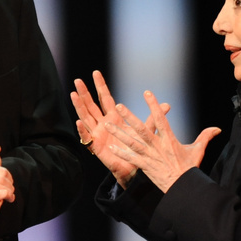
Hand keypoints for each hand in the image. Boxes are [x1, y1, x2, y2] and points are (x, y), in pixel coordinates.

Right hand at [71, 70, 168, 187]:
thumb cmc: (138, 149)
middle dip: (84, 93)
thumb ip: (154, 117)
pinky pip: (87, 138)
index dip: (100, 86)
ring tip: (73, 94)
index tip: (96, 72)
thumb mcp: (146, 130)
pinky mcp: (96, 147)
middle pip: (91, 105)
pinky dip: (83, 130)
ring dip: (79, 106)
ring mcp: (98, 134)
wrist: (134, 168)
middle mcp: (103, 124)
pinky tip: (79, 122)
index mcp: (114, 117)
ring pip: (86, 117)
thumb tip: (167, 105)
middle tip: (77, 80)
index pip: (105, 98)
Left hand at [104, 89, 220, 193]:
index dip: (154, 105)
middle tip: (118, 105)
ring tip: (107, 124)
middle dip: (130, 117)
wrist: (184, 188)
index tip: (147, 93)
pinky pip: (131, 158)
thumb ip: (205, 137)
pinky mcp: (146, 166)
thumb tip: (217, 128)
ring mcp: (150, 156)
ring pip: (132, 142)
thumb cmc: (190, 169)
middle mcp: (158, 146)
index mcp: (169, 140)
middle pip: (142, 128)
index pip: (160, 119)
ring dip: (120, 133)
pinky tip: (111, 147)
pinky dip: (122, 153)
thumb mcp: (198, 151)